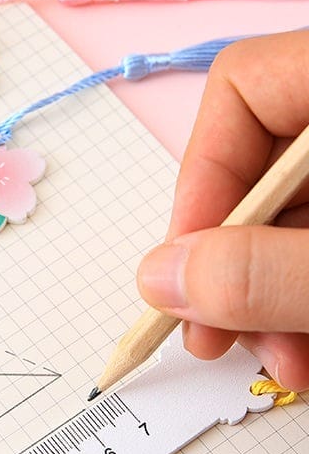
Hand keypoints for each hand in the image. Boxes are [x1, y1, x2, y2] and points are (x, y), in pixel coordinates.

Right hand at [136, 30, 308, 390]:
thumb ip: (268, 269)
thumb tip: (158, 281)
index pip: (243, 88)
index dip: (201, 177)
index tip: (189, 265)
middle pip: (259, 173)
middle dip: (230, 267)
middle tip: (215, 341)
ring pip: (289, 225)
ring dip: (264, 302)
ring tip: (276, 364)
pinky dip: (299, 303)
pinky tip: (303, 354)